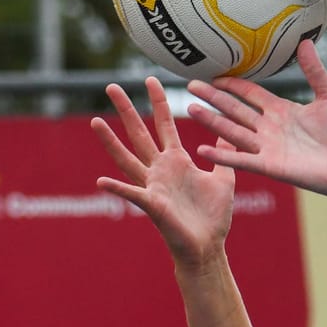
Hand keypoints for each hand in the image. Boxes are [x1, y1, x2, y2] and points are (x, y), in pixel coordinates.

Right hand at [92, 76, 233, 269]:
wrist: (208, 247)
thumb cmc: (214, 216)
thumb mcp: (224, 179)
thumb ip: (224, 154)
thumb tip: (231, 131)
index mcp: (177, 162)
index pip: (164, 125)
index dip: (158, 103)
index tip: (150, 79)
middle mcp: (160, 170)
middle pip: (139, 134)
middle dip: (126, 111)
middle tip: (111, 86)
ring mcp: (153, 187)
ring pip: (128, 159)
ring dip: (111, 142)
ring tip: (95, 122)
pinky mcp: (153, 206)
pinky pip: (133, 195)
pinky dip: (117, 189)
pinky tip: (100, 181)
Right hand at [186, 40, 326, 200]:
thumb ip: (315, 71)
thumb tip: (306, 42)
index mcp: (281, 111)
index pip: (249, 94)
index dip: (232, 84)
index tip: (213, 75)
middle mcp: (270, 128)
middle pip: (235, 110)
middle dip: (213, 98)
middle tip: (190, 86)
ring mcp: (268, 148)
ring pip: (233, 131)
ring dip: (212, 121)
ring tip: (190, 108)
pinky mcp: (271, 166)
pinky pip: (242, 160)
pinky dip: (223, 155)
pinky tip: (204, 148)